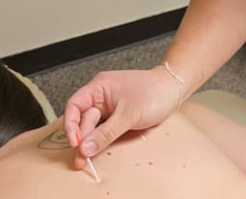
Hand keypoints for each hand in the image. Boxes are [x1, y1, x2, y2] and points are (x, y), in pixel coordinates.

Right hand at [63, 66, 181, 168]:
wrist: (174, 89)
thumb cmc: (154, 92)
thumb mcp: (129, 114)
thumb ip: (106, 132)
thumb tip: (85, 147)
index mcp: (99, 86)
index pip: (75, 105)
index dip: (71, 124)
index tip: (75, 142)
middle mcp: (101, 95)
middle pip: (84, 119)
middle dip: (82, 139)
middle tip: (82, 160)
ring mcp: (109, 106)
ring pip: (93, 126)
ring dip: (90, 142)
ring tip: (86, 160)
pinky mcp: (117, 115)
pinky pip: (103, 128)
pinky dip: (100, 139)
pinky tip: (97, 150)